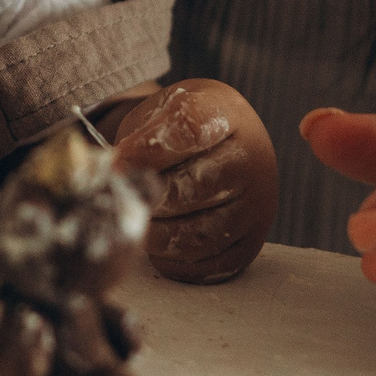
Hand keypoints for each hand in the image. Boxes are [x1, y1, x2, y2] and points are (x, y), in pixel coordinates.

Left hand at [109, 80, 278, 283]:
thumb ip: (139, 137)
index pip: (191, 129)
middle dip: (152, 195)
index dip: (149, 149)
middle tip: (126, 197)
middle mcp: (252, 157)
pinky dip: (175, 261)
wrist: (221, 146)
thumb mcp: (158, 114)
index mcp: (226, 112)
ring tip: (139, 218)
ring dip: (159, 232)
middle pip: (198, 186)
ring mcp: (257, 203)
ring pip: (202, 232)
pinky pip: (209, 263)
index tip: (118, 162)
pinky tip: (158, 243)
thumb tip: (119, 172)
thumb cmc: (179, 131)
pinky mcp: (251, 242)